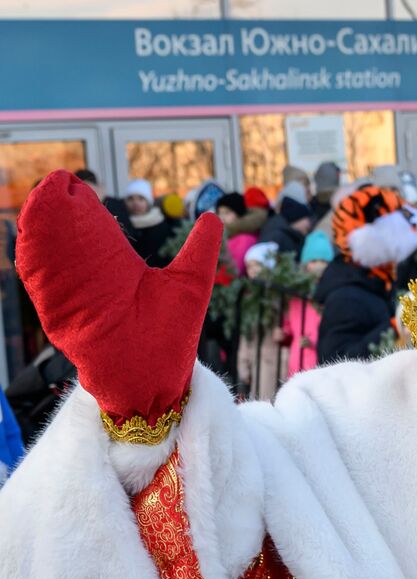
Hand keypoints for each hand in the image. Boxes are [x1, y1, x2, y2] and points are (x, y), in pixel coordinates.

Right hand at [15, 173, 222, 431]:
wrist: (155, 380)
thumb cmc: (173, 338)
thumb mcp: (191, 286)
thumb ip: (200, 250)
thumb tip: (213, 216)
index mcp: (118, 273)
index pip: (93, 233)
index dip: (82, 209)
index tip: (78, 186)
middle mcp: (92, 284)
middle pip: (66, 241)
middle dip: (56, 212)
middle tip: (55, 186)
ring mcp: (74, 300)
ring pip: (48, 259)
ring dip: (40, 232)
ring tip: (39, 204)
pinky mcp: (62, 318)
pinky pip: (40, 286)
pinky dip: (32, 262)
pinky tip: (29, 239)